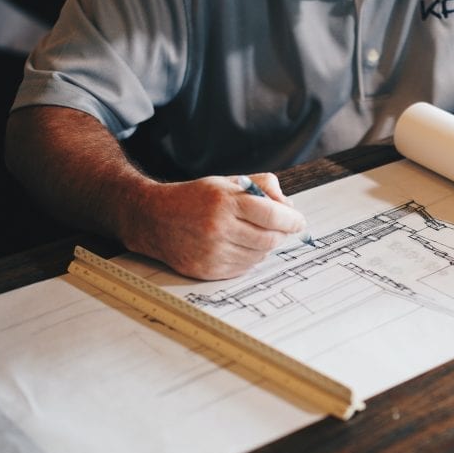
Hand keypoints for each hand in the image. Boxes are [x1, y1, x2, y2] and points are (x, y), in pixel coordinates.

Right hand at [120, 173, 305, 279]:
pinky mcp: (208, 270)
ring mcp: (212, 252)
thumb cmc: (194, 198)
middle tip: (280, 228)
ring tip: (253, 234)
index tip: (299, 221)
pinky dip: (249, 258)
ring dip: (264, 246)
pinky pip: (244, 268)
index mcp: (225, 201)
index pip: (273, 215)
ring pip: (259, 256)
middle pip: (270, 239)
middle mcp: (219, 228)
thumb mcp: (227, 182)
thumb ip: (262, 186)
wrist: (154, 219)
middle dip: (281, 233)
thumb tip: (289, 206)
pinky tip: (239, 246)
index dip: (292, 220)